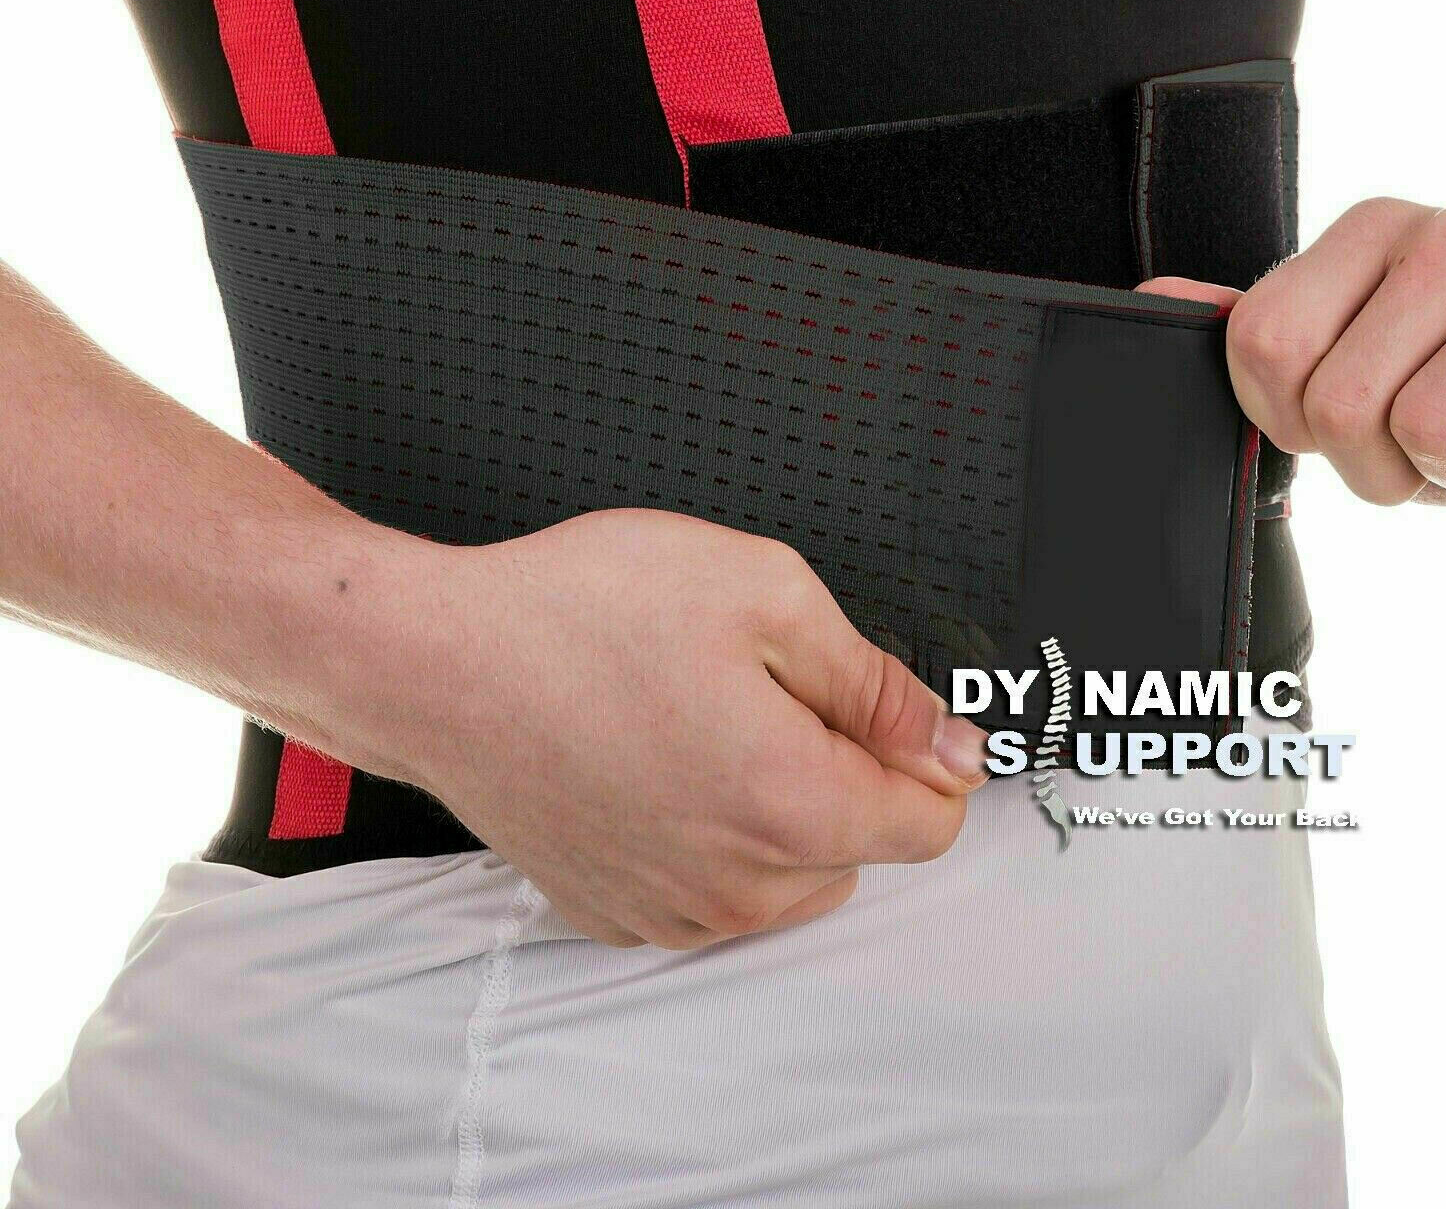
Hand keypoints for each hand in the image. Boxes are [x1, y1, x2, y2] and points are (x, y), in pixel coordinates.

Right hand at [385, 508, 988, 948]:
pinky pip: (713, 888)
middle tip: (756, 688)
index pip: (933, 822)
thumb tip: (952, 743)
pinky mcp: (617, 913)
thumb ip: (876, 682)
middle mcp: (738, 885)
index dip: (920, 749)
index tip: (871, 702)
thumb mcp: (764, 592)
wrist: (432, 660)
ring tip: (695, 720)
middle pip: (861, 847)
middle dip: (838, 771)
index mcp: (791, 805)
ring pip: (790, 875)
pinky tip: (652, 762)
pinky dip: (707, 834)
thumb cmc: (578, 615)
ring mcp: (673, 911)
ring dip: (775, 808)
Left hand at [1140, 199, 1445, 509]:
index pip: (1263, 345)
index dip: (1286, 417)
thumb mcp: (1356, 334)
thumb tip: (1155, 297)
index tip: (1335, 416)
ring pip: (1433, 436)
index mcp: (1370, 227)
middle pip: (1341, 405)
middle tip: (1421, 437)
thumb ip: (1262, 325)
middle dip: (1373, 462)